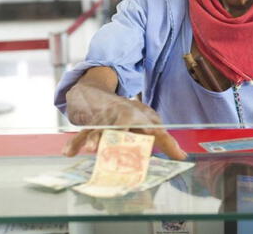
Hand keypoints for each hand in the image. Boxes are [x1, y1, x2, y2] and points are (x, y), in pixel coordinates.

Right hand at [63, 82, 186, 160]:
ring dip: (96, 140)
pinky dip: (75, 143)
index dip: (152, 132)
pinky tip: (69, 152)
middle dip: (120, 141)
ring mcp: (104, 121)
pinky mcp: (89, 126)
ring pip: (100, 133)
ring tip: (92, 149)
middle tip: (121, 149)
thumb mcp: (149, 121)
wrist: (100, 95)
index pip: (149, 127)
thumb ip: (166, 140)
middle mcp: (121, 118)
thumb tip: (183, 156)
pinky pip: (83, 136)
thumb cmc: (129, 113)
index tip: (154, 136)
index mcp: (138, 117)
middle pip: (121, 132)